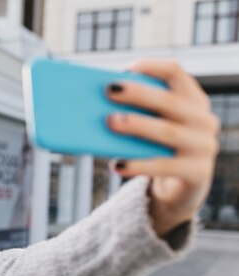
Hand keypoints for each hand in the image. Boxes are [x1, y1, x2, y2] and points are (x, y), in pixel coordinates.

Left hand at [106, 58, 219, 236]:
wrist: (178, 189)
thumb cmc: (156, 149)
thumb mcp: (150, 127)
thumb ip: (134, 112)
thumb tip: (90, 103)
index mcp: (192, 100)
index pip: (175, 72)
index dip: (151, 67)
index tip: (126, 68)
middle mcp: (203, 119)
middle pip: (169, 101)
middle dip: (138, 94)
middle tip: (108, 90)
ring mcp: (203, 146)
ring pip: (167, 132)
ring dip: (137, 125)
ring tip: (109, 121)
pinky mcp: (197, 173)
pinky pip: (163, 166)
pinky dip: (138, 165)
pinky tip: (116, 164)